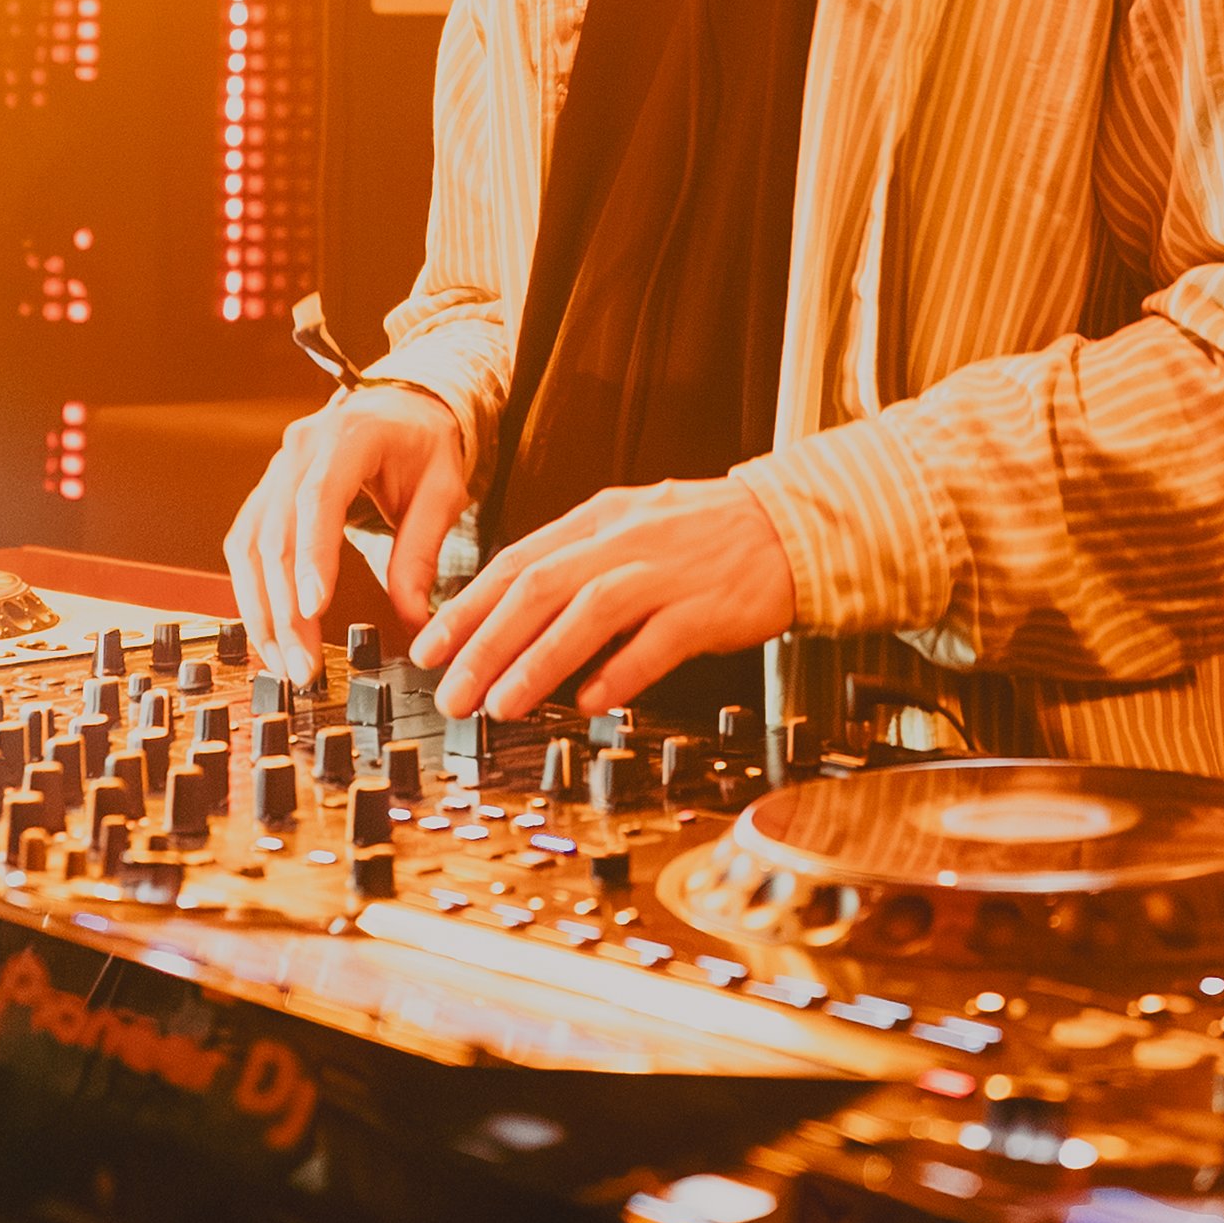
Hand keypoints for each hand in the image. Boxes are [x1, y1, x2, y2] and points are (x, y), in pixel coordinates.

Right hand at [224, 391, 466, 681]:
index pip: (318, 499)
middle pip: (277, 533)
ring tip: (284, 661)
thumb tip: (414, 616)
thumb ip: (422, 551)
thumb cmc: (422, 444)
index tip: (314, 608)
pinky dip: (252, 592)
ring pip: (251, 546)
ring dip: (262, 609)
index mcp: (348, 438)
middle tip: (304, 664)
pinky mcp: (265, 495)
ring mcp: (275, 470)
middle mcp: (299, 450)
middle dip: (285, 607)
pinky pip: (246, 546)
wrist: (399, 408)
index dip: (311, 556)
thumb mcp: (442, 490)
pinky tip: (268, 631)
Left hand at [410, 476, 795, 720]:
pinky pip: (656, 643)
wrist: (793, 525)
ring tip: (502, 703)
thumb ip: (579, 563)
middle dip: (486, 643)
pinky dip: (619, 672)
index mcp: (601, 519)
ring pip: (588, 613)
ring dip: (538, 661)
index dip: (468, 607)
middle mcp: (626, 540)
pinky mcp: (707, 608)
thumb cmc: (708, 533)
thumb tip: (518, 615)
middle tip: (450, 690)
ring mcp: (667, 572)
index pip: (517, 561)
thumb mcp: (633, 525)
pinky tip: (589, 702)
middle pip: (540, 587)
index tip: (430, 647)